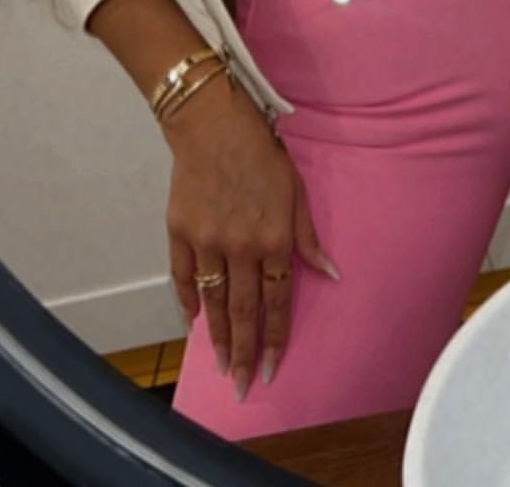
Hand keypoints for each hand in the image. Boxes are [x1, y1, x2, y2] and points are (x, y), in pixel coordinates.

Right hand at [162, 76, 338, 402]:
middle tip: (241, 387)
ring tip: (219, 366)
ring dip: (217, 337)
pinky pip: (182, 276)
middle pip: (244, 311)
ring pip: (213, 302)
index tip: (271, 368)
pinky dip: (187, 301)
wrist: (212, 122)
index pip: (276, 301)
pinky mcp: (179, 231)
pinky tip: (193, 322)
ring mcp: (206, 241)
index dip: (274, 338)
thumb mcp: (296, 189)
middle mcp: (240, 247)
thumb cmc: (262, 152)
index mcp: (273, 238)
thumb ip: (308, 236)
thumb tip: (330, 274)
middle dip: (243, 353)